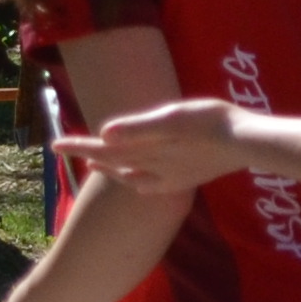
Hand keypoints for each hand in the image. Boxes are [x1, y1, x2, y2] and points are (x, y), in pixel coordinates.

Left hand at [63, 97, 246, 196]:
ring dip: (110, 168)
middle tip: (63, 149)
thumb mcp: (172, 117)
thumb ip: (139, 127)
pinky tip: (140, 184)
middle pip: (112, 161)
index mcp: (147, 149)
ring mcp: (171, 175)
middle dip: (87, 154)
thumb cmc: (210, 122)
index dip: (77, 145)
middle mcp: (154, 166)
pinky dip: (139, 182)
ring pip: (130, 174)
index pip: (103, 147)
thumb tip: (104, 135)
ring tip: (94, 164)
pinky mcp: (187, 178)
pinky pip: (154, 184)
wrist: (247, 143)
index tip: (52, 144)